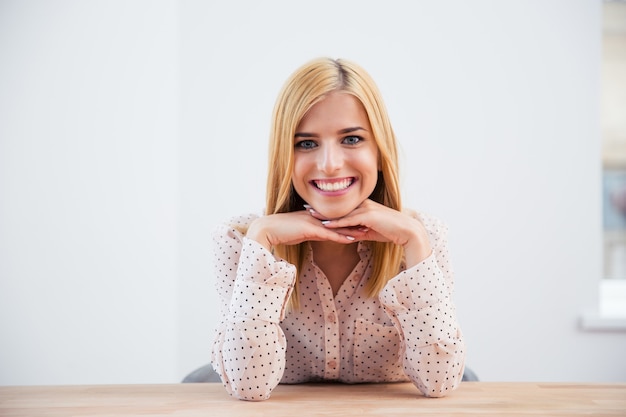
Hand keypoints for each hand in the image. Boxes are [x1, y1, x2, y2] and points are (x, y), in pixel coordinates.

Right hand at [246, 210, 357, 250]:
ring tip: (366, 232)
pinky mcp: (309, 229)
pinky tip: (351, 239)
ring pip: (336, 226)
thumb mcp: (300, 232)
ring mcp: (313, 221)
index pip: (335, 217)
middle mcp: (315, 216)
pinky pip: (328, 233)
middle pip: (339, 219)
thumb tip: (322, 235)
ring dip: (352, 229)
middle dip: (355, 222)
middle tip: (370, 224)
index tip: (362, 220)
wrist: (266, 230)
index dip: (349, 219)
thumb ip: (312, 232)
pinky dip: (341, 236)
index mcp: (313, 215)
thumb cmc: (280, 232)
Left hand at [309, 199, 432, 266]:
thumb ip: (359, 231)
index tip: (313, 208)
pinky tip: (325, 225)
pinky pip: (348, 220)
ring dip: (325, 214)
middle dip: (321, 208)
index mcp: (364, 206)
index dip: (327, 208)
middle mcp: (363, 204)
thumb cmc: (391, 232)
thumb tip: (349, 236)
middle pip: (338, 206)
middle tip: (305, 208)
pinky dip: (336, 223)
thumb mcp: (371, 232)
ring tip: (309, 216)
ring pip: (341, 212)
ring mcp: (366, 209)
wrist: (406, 231)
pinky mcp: (368, 216)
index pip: (342, 207)